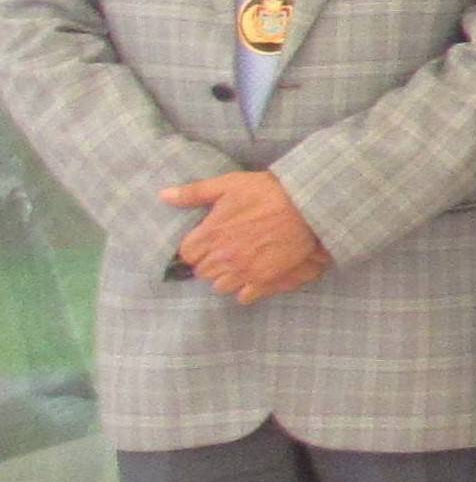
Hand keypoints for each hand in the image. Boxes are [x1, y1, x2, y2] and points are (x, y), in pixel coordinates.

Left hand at [160, 170, 328, 303]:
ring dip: (225, 277)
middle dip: (209, 263)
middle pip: (202, 272)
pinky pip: (243, 297)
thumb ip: (194, 193)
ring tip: (237, 265)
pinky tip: (251, 276)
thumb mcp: (228, 184)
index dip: (195, 248)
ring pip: (220, 286)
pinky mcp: (264, 278)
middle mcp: (223, 256)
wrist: (306, 206)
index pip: (187, 254)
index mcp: (211, 233)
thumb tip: (163, 196)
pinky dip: (244, 290)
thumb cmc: (267, 192)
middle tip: (224, 252)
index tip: (206, 242)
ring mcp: (244, 270)